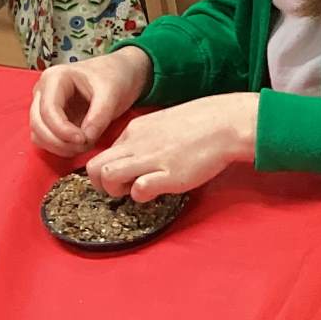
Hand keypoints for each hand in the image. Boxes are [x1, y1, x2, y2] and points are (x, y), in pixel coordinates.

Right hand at [30, 47, 152, 155]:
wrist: (121, 72)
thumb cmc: (114, 76)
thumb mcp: (112, 93)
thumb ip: (99, 116)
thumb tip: (86, 139)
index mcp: (55, 78)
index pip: (48, 109)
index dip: (62, 129)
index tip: (82, 140)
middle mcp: (44, 91)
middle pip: (38, 124)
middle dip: (59, 141)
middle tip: (84, 146)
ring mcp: (45, 105)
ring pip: (38, 134)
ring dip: (58, 146)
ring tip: (85, 145)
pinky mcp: (52, 119)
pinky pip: (46, 138)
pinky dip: (60, 147)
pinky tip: (80, 146)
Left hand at [85, 94, 259, 199]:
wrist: (226, 123)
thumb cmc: (201, 124)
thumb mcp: (163, 124)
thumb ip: (145, 140)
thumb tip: (136, 158)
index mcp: (134, 130)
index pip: (102, 153)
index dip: (106, 171)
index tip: (121, 178)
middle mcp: (136, 144)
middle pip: (94, 166)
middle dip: (100, 185)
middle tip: (120, 190)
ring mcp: (151, 159)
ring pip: (108, 176)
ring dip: (116, 191)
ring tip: (135, 191)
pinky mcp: (168, 175)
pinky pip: (139, 190)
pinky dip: (142, 196)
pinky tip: (157, 192)